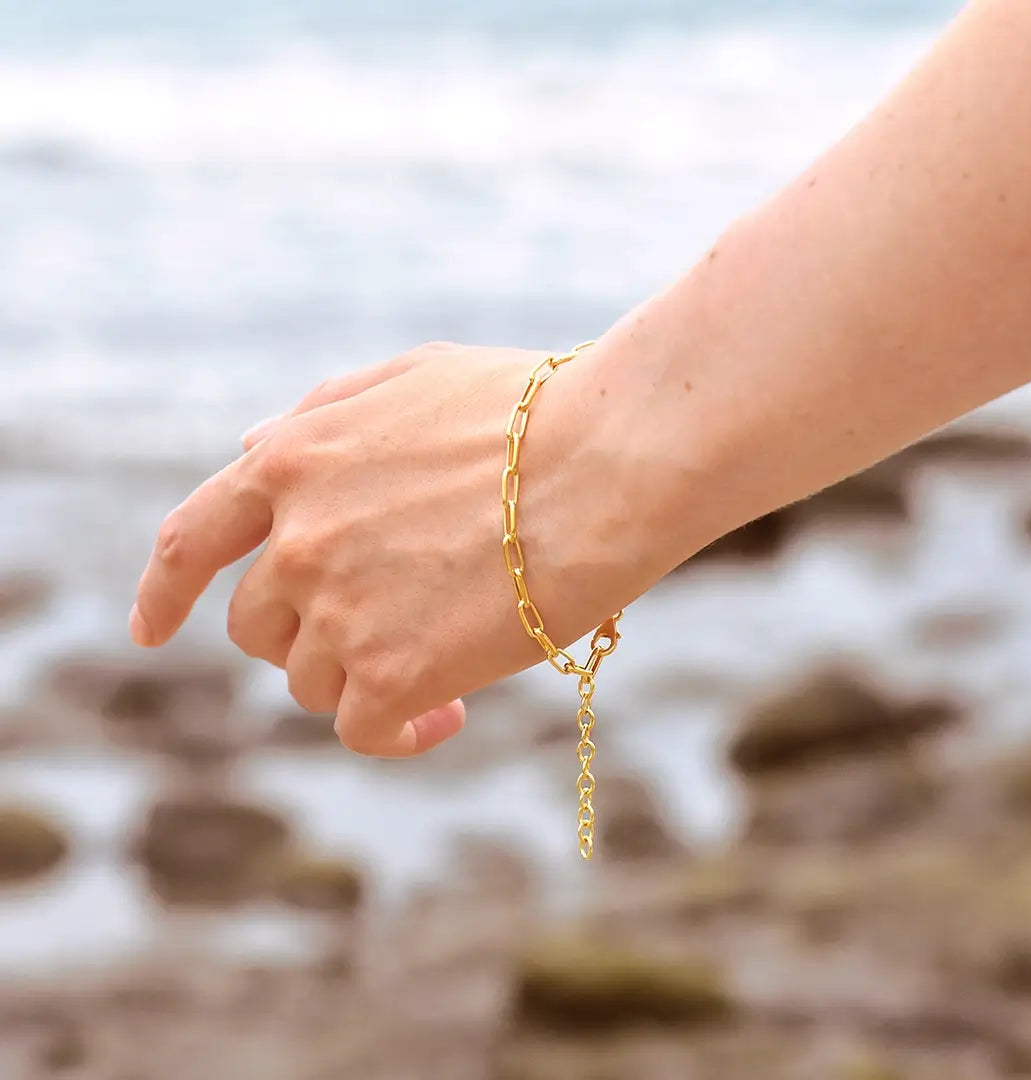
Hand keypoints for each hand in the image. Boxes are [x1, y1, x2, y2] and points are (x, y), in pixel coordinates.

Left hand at [129, 341, 655, 756]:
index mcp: (292, 463)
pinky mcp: (389, 674)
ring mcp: (336, 610)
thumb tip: (252, 451)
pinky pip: (363, 728)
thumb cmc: (532, 414)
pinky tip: (451, 711)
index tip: (151, 631)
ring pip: (311, 680)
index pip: (189, 542)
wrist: (606, 461)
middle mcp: (295, 541)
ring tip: (445, 662)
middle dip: (308, 633)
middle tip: (384, 631)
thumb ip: (320, 417)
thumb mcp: (411, 381)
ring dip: (364, 676)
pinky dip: (399, 729)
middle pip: (258, 626)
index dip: (162, 591)